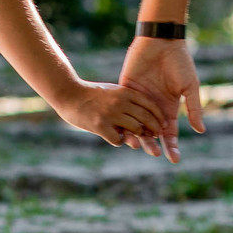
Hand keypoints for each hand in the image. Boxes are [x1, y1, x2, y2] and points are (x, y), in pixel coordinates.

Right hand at [55, 80, 172, 151]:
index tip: (164, 124)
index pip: (150, 104)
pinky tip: (116, 139)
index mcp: (125, 92)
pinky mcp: (100, 126)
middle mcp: (120, 102)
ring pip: (135, 130)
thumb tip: (145, 111)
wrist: (68, 94)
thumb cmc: (92, 93)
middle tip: (154, 136)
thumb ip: (128, 99)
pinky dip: (119, 141)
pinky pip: (118, 140)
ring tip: (136, 140)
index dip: (159, 116)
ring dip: (138, 137)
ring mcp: (110, 114)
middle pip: (146, 118)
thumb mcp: (113, 90)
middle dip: (154, 129)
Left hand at [117, 36, 203, 164]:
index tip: (174, 159)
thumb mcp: (189, 85)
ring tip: (138, 146)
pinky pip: (123, 110)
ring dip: (137, 136)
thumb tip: (200, 130)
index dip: (172, 146)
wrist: (161, 41)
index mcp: (169, 108)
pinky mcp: (125, 91)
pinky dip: (123, 120)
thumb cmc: (179, 62)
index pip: (170, 133)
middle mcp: (153, 108)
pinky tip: (123, 129)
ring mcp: (138, 101)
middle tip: (154, 154)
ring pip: (135, 124)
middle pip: (151, 133)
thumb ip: (193, 107)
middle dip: (153, 145)